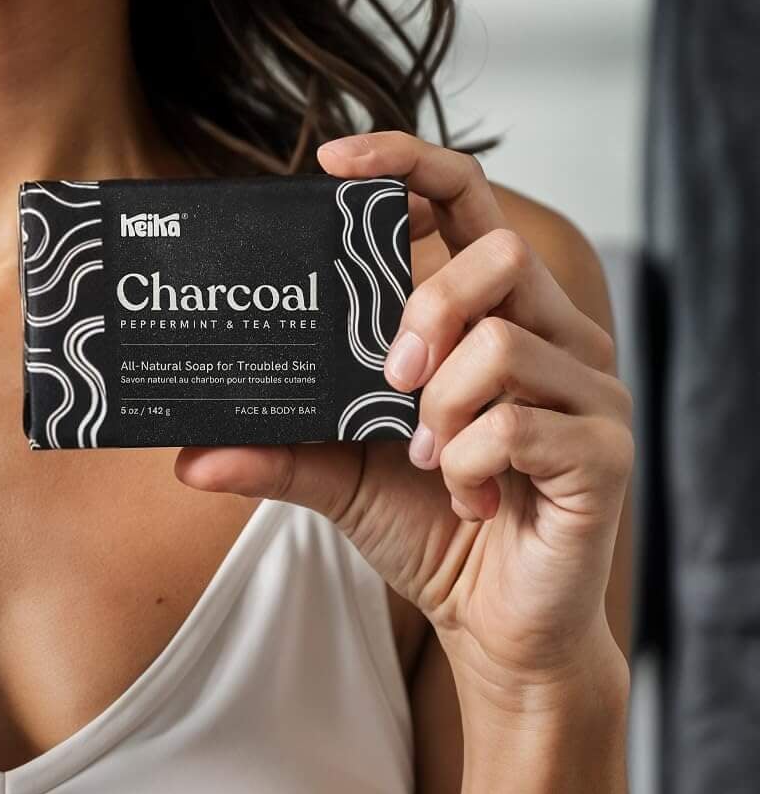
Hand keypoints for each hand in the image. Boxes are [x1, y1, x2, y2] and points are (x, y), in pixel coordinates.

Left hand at [174, 131, 632, 705]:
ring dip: (442, 409)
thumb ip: (274, 448)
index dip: (409, 162)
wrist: (499, 631)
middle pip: (498, 250)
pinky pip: (520, 425)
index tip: (334, 164)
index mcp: (495, 311)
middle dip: (429, 304)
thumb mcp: (337, 475)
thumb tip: (186, 454)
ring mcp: (591, 387)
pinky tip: (471, 498)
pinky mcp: (606, 448)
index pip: (467, 198)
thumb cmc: (432, 530)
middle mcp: (554, 333)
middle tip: (390, 378)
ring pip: (502, 342)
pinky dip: (471, 466)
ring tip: (429, 458)